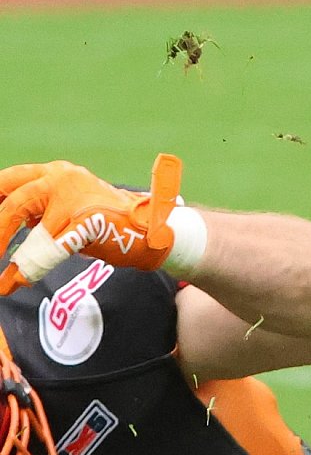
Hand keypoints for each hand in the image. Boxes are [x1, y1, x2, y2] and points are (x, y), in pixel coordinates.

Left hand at [0, 155, 185, 293]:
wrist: (150, 232)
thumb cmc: (107, 225)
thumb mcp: (67, 210)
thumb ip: (38, 212)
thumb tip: (2, 228)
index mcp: (55, 173)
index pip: (10, 181)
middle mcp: (62, 177)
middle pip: (15, 201)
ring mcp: (75, 196)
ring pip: (30, 224)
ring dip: (16, 255)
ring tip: (3, 279)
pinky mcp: (86, 219)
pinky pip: (50, 247)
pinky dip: (32, 267)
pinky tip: (18, 281)